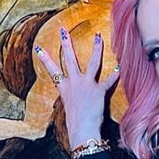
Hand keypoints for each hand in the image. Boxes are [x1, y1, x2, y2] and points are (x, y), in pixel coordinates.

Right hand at [35, 28, 118, 149]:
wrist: (82, 128)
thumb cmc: (74, 122)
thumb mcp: (69, 106)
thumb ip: (73, 97)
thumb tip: (75, 96)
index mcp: (65, 88)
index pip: (52, 70)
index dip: (45, 59)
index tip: (38, 48)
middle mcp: (74, 83)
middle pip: (69, 60)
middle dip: (66, 44)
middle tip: (63, 30)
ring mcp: (87, 85)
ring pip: (92, 63)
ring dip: (96, 49)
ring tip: (98, 37)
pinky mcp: (99, 91)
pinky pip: (109, 80)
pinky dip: (115, 74)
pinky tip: (119, 66)